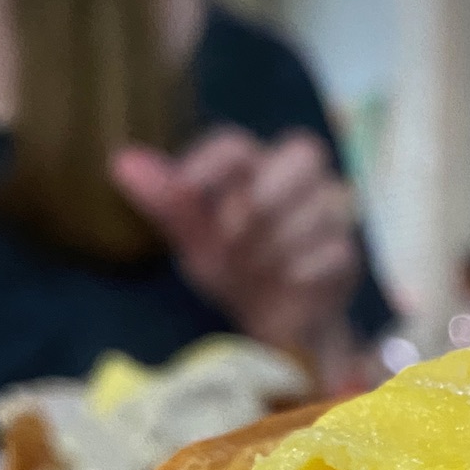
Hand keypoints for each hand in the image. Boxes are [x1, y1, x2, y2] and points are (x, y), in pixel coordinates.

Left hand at [111, 127, 360, 374]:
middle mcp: (298, 182)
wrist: (277, 324)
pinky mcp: (348, 256)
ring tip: (254, 268)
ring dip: (278, 240)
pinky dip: (304, 268)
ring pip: (319, 206)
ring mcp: (330, 217)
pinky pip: (334, 250)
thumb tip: (121, 162)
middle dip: (268, 190)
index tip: (185, 189)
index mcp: (254, 169)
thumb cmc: (235, 270)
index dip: (211, 161)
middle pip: (304, 152)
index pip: (237, 146)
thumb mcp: (195, 240)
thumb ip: (167, 202)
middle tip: (234, 231)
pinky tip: (286, 283)